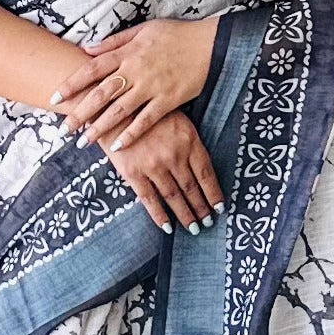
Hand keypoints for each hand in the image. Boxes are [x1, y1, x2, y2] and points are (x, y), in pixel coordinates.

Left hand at [47, 17, 217, 153]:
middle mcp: (135, 71)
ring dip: (100, 128)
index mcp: (127, 53)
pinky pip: (146, 120)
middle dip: (80, 113)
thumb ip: (114, 41)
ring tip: (83, 141)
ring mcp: (151, 87)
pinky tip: (119, 146)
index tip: (54, 97)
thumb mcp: (142, 30)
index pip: (91, 69)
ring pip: (120, 110)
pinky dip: (132, 133)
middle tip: (64, 129)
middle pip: (101, 94)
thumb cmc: (174, 36)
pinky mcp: (168, 100)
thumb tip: (87, 49)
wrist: (209, 45)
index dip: (71, 84)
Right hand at [107, 112, 224, 233]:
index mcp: (189, 141)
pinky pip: (149, 200)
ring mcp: (153, 166)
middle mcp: (174, 156)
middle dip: (201, 208)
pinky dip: (159, 216)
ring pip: (174, 197)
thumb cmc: (148, 111)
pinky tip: (167, 227)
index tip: (219, 207)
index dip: (213, 193)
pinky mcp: (133, 173)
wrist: (114, 107)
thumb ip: (189, 143)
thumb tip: (201, 170)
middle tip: (208, 222)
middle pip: (192, 188)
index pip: (206, 174)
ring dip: (185, 215)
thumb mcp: (177, 120)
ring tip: (193, 227)